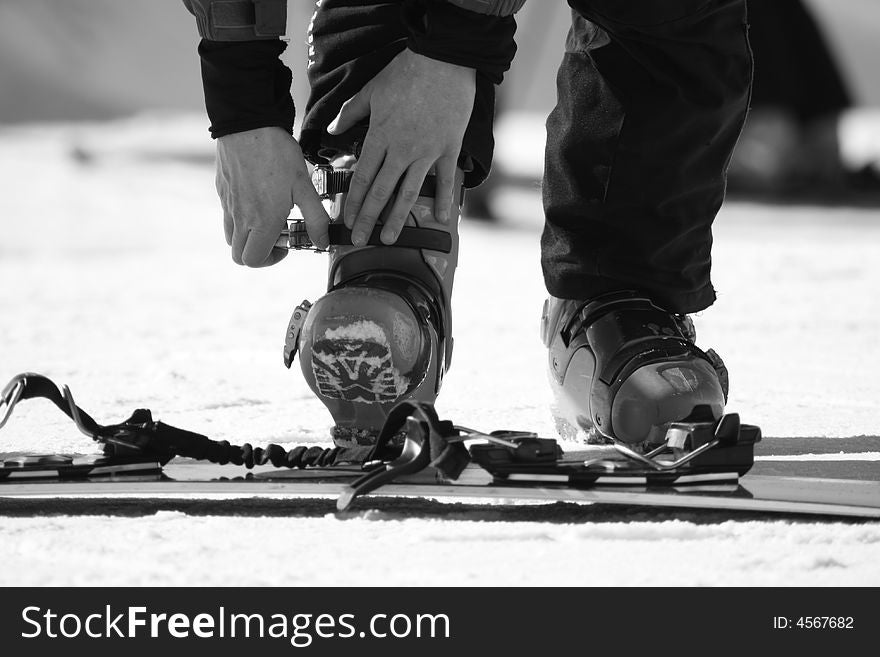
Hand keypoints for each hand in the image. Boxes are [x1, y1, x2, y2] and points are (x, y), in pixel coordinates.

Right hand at [215, 127, 329, 266]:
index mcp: (262, 221)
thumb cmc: (277, 154)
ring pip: (230, 237)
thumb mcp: (305, 187)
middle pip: (239, 255)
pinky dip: (240, 217)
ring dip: (247, 237)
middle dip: (258, 254)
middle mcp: (241, 217)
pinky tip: (257, 198)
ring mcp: (228, 205)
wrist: (248, 124)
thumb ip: (316, 218)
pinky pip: (227, 214)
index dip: (271, 259)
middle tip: (276, 236)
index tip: (285, 245)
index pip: (255, 260)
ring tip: (266, 218)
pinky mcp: (222, 191)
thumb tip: (323, 241)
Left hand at [327, 49, 475, 245]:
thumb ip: (351, 113)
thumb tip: (333, 128)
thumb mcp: (372, 90)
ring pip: (409, 192)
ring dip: (398, 218)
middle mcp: (402, 150)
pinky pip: (445, 180)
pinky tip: (439, 218)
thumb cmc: (406, 72)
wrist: (444, 59)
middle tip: (360, 240)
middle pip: (381, 192)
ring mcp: (427, 152)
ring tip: (391, 238)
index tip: (347, 221)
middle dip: (369, 219)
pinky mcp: (448, 148)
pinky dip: (443, 200)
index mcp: (380, 136)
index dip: (354, 202)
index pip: (363, 177)